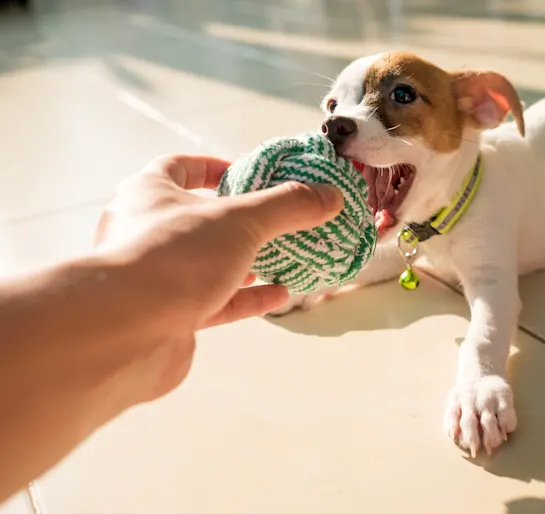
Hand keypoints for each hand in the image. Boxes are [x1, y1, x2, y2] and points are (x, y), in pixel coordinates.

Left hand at [94, 154, 342, 400]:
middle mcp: (146, 232)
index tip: (247, 174)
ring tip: (283, 256)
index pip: (180, 167)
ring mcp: (157, 277)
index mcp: (148, 193)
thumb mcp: (241, 220)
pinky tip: (280, 294)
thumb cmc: (174, 257)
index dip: (215, 167)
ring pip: (208, 264)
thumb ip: (287, 206)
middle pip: (199, 219)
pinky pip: (215, 301)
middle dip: (238, 221)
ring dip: (245, 261)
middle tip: (275, 221)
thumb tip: (330, 196)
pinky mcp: (170, 316)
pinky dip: (248, 298)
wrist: (127, 333)